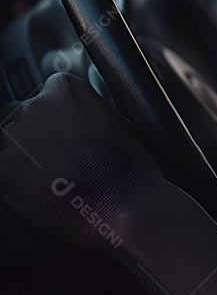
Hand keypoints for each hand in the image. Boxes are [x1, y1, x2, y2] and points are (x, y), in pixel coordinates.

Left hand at [0, 72, 167, 251]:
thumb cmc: (127, 167)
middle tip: (59, 157)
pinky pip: (4, 172)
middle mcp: (34, 106)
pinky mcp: (2, 172)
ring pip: (7, 143)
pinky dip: (16, 182)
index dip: (57, 116)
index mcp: (64, 88)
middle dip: (36, 135)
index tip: (65, 132)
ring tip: (51, 179)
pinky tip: (42, 192)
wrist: (122, 206)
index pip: (46, 92)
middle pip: (21, 115)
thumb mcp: (118, 122)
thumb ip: (87, 111)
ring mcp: (14, 139)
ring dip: (23, 157)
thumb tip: (76, 118)